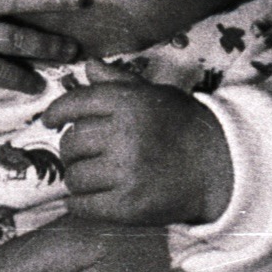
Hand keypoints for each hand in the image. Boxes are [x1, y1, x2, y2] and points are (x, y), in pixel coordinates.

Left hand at [42, 61, 233, 225]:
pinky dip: (80, 204)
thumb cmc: (184, 126)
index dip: (56, 112)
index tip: (50, 121)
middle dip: (71, 149)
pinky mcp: (129, 206)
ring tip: (92, 176)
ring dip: (77, 177)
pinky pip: (83, 205)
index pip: (75, 103)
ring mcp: (126, 172)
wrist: (222, 166)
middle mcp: (124, 134)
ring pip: (74, 176)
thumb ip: (119, 82)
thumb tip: (88, 66)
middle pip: (71, 142)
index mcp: (129, 102)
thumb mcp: (154, 95)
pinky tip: (91, 199)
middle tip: (81, 154)